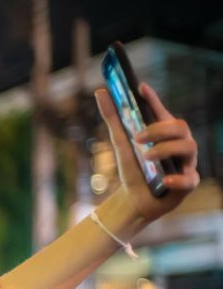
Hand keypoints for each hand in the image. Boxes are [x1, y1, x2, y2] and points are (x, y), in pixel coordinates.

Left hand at [95, 83, 199, 222]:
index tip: (141, 88)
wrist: (134, 200)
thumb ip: (113, 118)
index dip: (154, 100)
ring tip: (146, 156)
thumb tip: (100, 91)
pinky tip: (165, 180)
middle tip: (137, 138)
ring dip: (166, 149)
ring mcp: (185, 163)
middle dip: (159, 129)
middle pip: (180, 127)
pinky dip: (178, 178)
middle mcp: (179, 145)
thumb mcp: (121, 143)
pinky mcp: (187, 184)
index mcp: (165, 134)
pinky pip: (189, 179)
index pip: (162, 112)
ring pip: (188, 147)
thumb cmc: (133, 169)